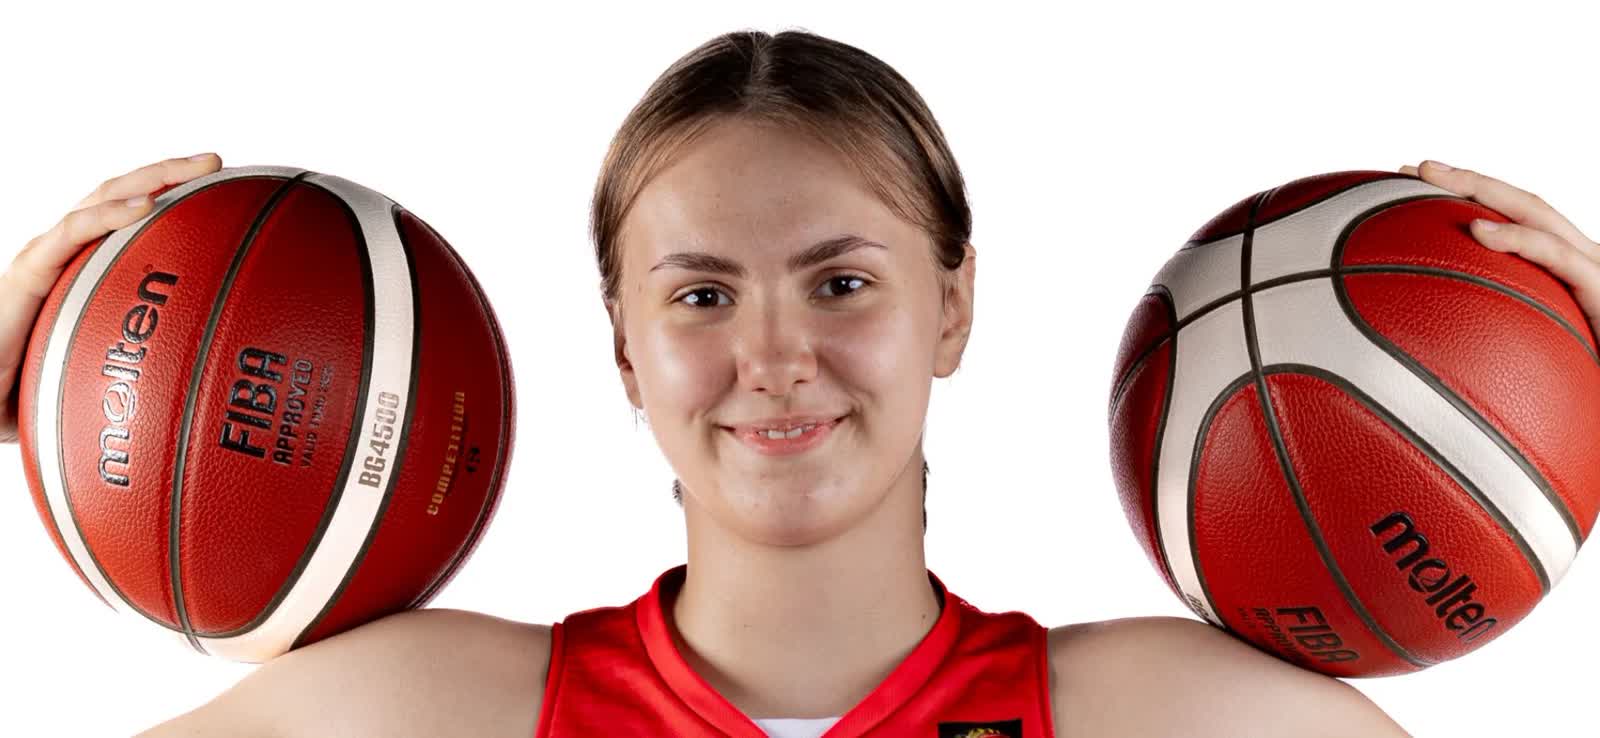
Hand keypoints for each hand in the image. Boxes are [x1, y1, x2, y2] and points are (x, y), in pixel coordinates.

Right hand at [0, 153, 222, 442]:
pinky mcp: (29, 269)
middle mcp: (68, 253)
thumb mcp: (106, 371)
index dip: (173, 196)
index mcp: (87, 267)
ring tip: (198, 168)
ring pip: (103, 199)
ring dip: (153, 177)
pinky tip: (146, 205)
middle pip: (124, 195)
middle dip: (172, 172)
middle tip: (217, 162)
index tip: (223, 188)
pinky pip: (73, 231)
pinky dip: (109, 214)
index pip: (133, 218)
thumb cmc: (39, 393)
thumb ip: (146, 361)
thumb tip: (209, 383)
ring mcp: (48, 256)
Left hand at [1399, 159, 1599, 337]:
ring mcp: (1594, 269)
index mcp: (1562, 267)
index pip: (1513, 218)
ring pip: (1539, 215)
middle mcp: (1580, 259)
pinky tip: (1479, 230)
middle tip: (1414, 167)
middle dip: (1468, 179)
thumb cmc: (1579, 380)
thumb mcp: (1531, 344)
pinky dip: (1519, 239)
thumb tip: (1425, 336)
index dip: (1468, 195)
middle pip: (1522, 204)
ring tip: (1435, 179)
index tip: (1414, 182)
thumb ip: (1496, 323)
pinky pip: (1559, 257)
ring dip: (1485, 191)